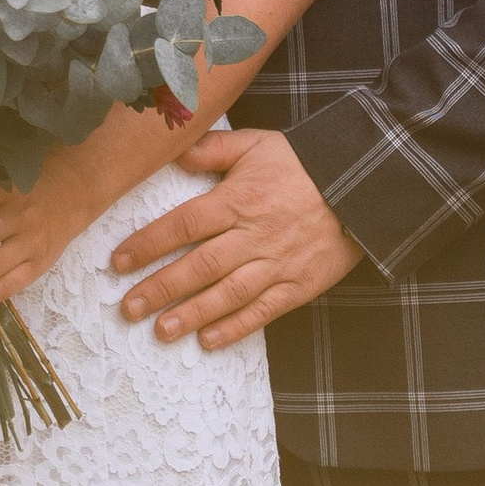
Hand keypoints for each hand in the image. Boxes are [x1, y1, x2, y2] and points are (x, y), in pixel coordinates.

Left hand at [107, 127, 362, 349]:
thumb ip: (213, 149)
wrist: (365, 185)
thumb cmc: (306, 163)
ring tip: (161, 331)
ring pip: (227, 295)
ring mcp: (276, 264)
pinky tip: (209, 341)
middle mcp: (253, 236)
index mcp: (238, 200)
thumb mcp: (258, 144)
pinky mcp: (298, 285)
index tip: (118, 261)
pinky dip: (235, 328)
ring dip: (191, 314)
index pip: (183, 225)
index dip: (148, 244)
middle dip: (160, 289)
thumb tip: (173, 152)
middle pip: (199, 266)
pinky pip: (263, 311)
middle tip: (128, 308)